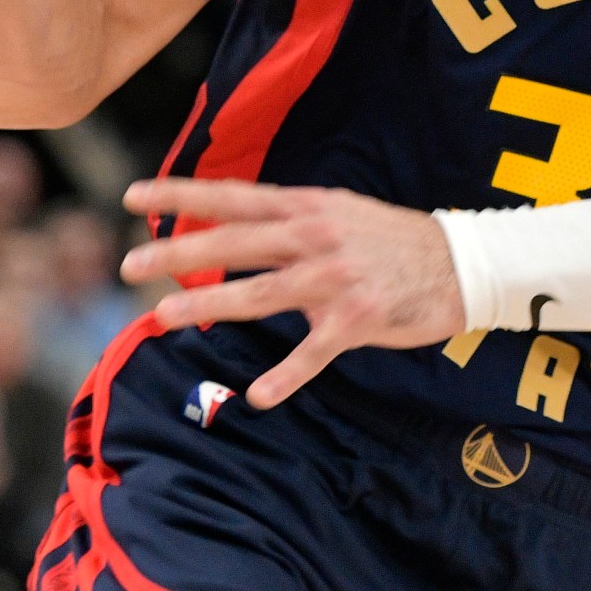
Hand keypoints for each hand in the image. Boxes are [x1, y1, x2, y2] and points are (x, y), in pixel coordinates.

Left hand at [120, 179, 466, 407]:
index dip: (181, 194)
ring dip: (207, 306)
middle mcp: (315, 238)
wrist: (463, 264)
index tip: (133, 195)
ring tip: (163, 317)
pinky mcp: (357, 319)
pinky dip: (286, 376)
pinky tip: (259, 396)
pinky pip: (313, 353)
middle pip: (233, 244)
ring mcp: (335, 279)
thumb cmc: (393, 241)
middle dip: (176, 253)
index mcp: (307, 208)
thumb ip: (288, 221)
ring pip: (259, 293)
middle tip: (128, 264)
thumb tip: (232, 227)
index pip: (233, 198)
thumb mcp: (339, 212)